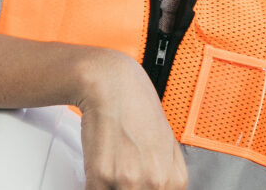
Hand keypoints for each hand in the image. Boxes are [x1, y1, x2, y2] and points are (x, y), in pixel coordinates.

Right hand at [74, 50, 188, 189]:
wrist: (114, 86)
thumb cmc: (139, 110)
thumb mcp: (169, 146)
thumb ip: (167, 176)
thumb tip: (160, 189)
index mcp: (174, 180)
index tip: (134, 185)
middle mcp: (154, 183)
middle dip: (124, 188)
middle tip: (119, 174)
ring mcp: (127, 180)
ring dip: (108, 186)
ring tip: (110, 169)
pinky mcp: (101, 175)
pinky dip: (91, 185)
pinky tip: (97, 169)